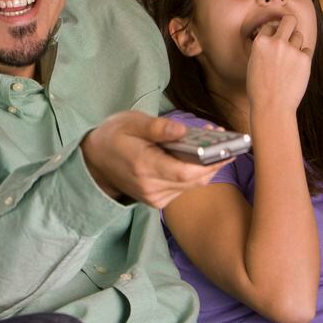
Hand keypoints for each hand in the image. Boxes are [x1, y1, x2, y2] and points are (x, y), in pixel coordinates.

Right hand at [81, 112, 226, 208]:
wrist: (95, 160)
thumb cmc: (113, 136)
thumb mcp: (131, 122)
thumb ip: (157, 127)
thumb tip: (182, 129)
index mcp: (143, 166)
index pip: (183, 171)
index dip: (209, 162)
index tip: (226, 147)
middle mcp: (150, 188)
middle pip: (193, 179)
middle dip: (214, 160)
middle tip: (227, 139)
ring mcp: (155, 197)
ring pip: (193, 185)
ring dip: (207, 166)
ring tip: (216, 143)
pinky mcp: (159, 200)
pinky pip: (186, 187)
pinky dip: (196, 172)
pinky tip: (201, 156)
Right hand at [246, 14, 311, 114]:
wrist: (272, 106)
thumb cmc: (259, 89)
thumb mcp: (253, 63)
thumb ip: (263, 48)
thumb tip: (273, 38)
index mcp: (260, 42)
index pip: (270, 26)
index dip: (273, 32)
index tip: (275, 40)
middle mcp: (276, 42)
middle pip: (289, 20)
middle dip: (290, 23)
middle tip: (290, 31)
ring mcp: (291, 50)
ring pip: (299, 35)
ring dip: (296, 43)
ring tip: (290, 58)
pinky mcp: (305, 59)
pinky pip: (307, 50)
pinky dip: (303, 57)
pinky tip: (296, 68)